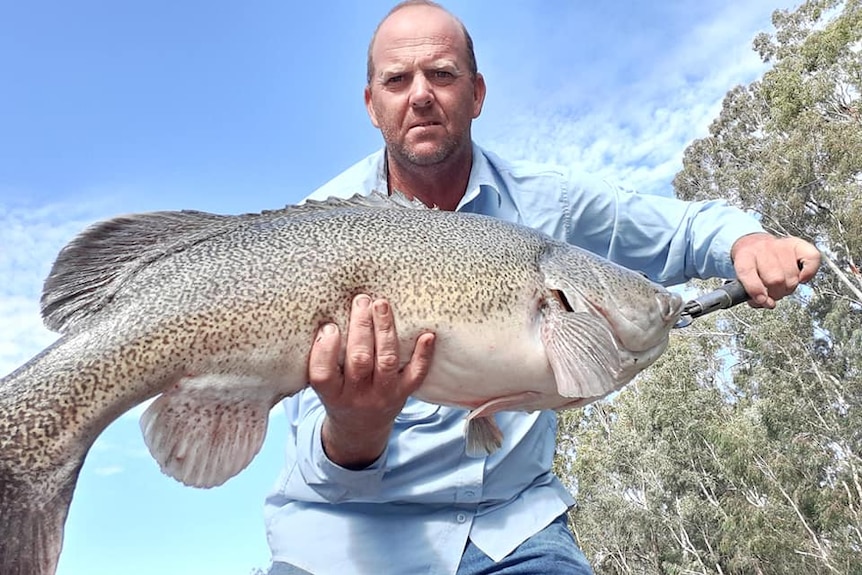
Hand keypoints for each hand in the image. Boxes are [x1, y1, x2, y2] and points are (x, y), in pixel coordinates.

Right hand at [308, 294, 435, 468]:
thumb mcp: (324, 384)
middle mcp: (357, 396)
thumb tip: (326, 314)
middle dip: (361, 328)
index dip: (325, 349)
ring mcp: (383, 395)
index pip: (323, 373)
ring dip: (385, 330)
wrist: (361, 430)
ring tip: (382, 305)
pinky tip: (427, 335)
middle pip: (359, 360)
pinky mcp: (404, 392)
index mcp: (331, 394)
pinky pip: (416, 375)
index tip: (329, 326)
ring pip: (386, 361)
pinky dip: (423, 355)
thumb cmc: (339, 395)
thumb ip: (323, 358)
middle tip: (361, 301)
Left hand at [731, 233, 820, 307]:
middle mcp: (762, 248)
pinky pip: (812, 258)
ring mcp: (781, 245)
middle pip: (775, 279)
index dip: (755, 289)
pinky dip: (809, 272)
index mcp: (744, 256)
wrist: (754, 244)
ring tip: (783, 284)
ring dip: (789, 287)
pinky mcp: (798, 244)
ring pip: (792, 276)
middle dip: (776, 293)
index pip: (747, 272)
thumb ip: (751, 295)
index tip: (762, 300)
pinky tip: (801, 276)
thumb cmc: (751, 266)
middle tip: (773, 292)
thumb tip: (767, 303)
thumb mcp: (742, 279)